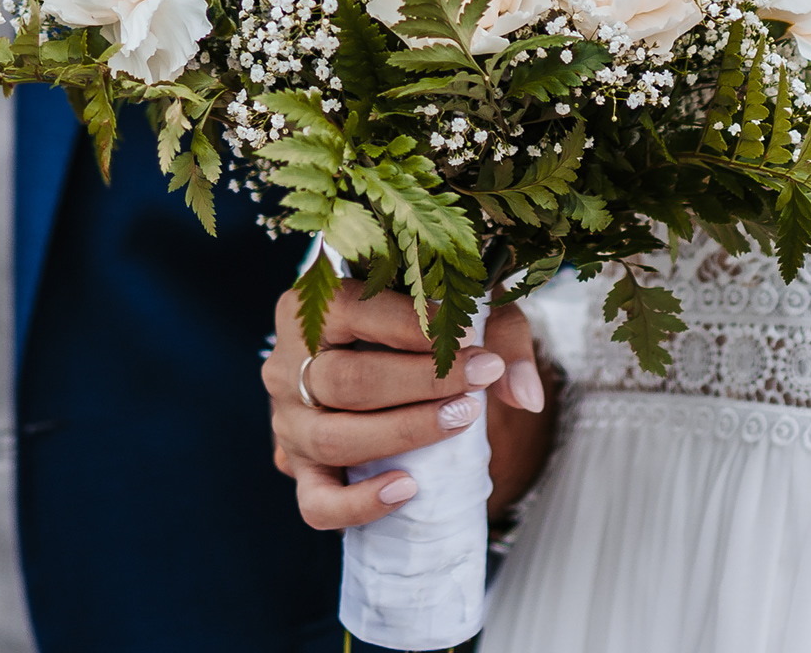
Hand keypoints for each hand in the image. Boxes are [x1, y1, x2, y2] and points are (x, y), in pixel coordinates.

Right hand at [262, 283, 546, 533]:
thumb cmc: (420, 327)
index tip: (470, 341)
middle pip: (346, 380)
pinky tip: (408, 490)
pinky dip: (360, 505)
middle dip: (421, 383)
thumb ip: (501, 338)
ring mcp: (288, 421)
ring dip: (403, 434)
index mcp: (312, 307)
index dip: (414, 327)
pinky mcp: (299, 470)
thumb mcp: (462, 309)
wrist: (382, 363)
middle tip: (478, 384)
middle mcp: (286, 363)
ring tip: (460, 422)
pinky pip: (317, 503)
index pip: (353, 311)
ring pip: (333, 438)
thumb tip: (523, 395)